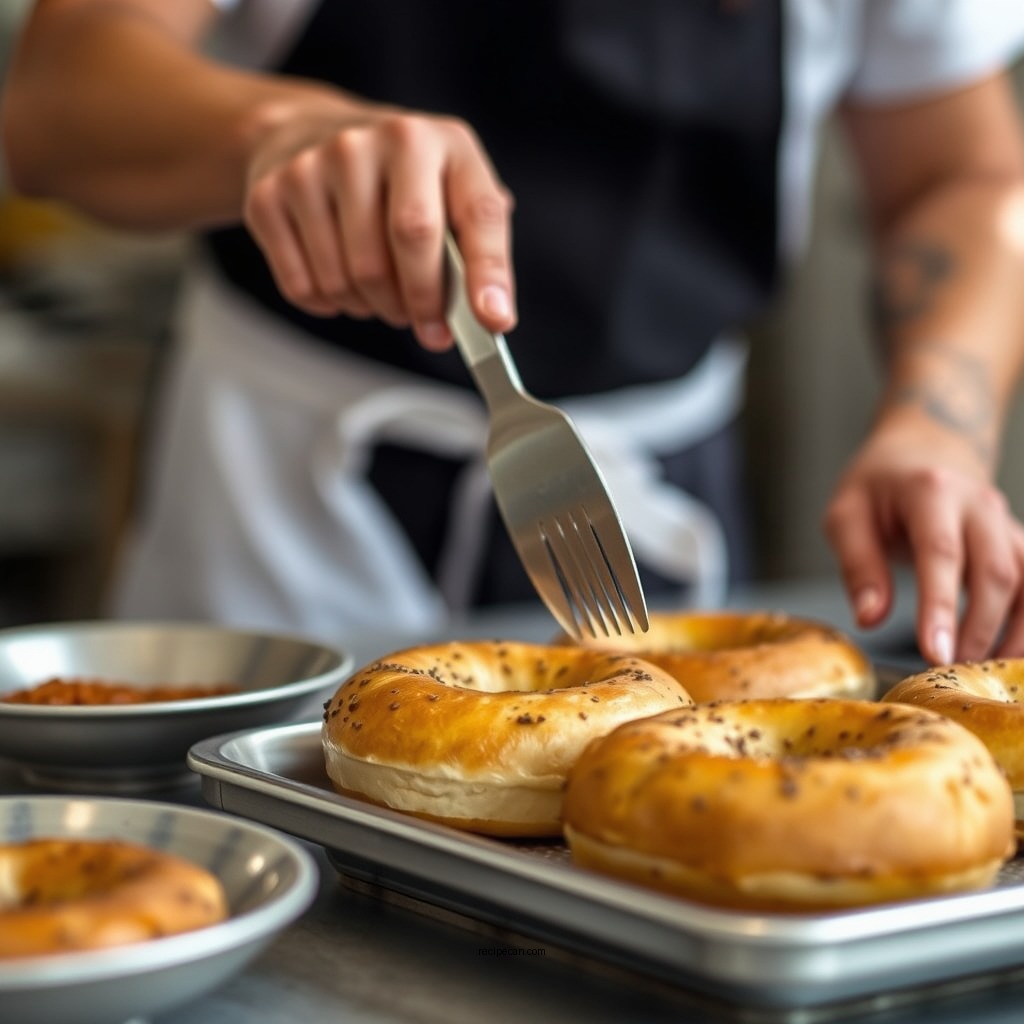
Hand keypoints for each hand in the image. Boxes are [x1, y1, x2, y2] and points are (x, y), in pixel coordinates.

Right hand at [242, 98, 515, 348]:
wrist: (307, 132)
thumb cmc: (397, 177)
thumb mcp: (452, 187)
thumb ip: (478, 246)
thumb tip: (491, 315)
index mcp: (434, 139)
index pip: (475, 214)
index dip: (488, 274)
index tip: (493, 320)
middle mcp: (372, 141)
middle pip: (410, 245)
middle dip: (424, 303)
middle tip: (428, 325)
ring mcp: (314, 165)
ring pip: (353, 278)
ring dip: (374, 307)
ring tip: (381, 292)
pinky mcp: (269, 196)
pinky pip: (305, 287)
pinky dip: (330, 305)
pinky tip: (340, 281)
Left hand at [823, 419, 1023, 664]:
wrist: (927, 446)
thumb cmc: (878, 485)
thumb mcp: (847, 514)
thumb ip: (858, 565)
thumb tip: (868, 618)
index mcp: (931, 490)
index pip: (941, 553)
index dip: (940, 608)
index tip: (935, 653)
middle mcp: (979, 504)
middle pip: (994, 572)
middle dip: (978, 629)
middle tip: (950, 671)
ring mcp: (1006, 523)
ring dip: (1015, 633)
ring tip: (982, 671)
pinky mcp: (1018, 542)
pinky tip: (1011, 655)